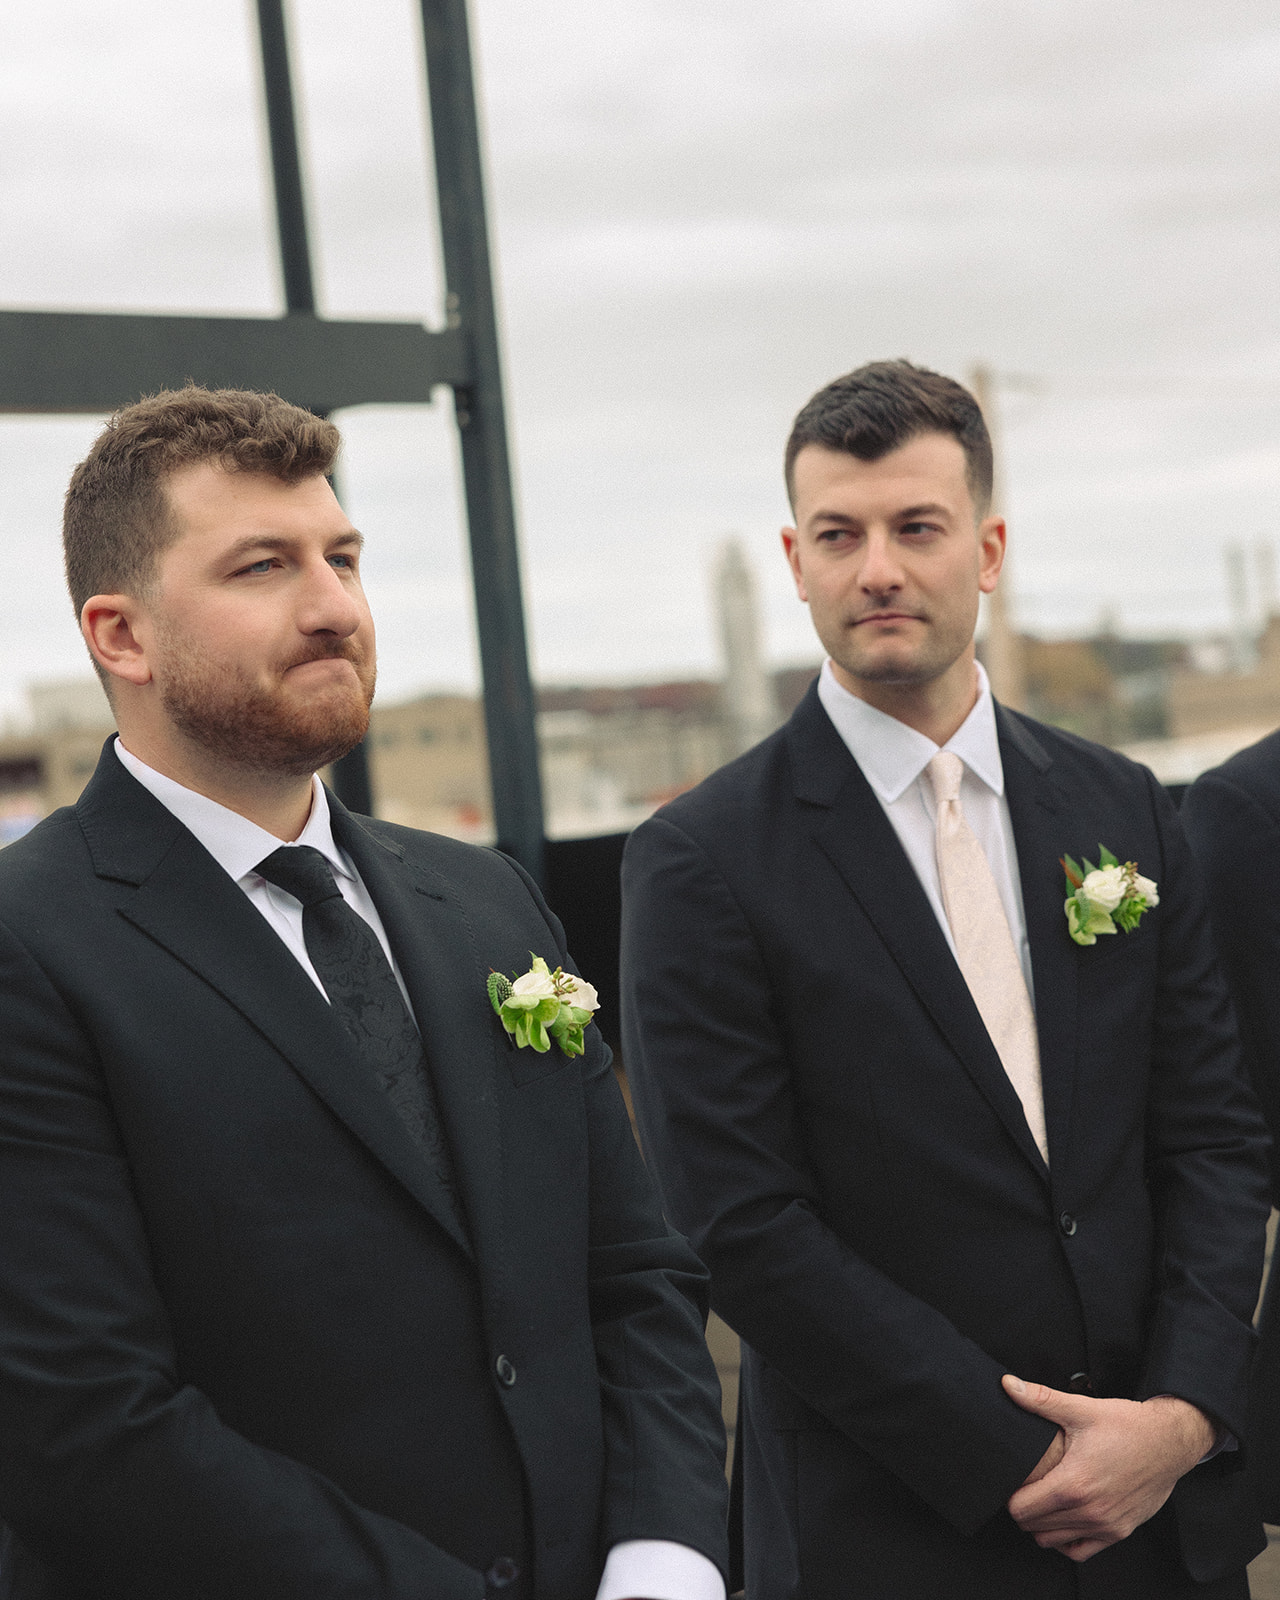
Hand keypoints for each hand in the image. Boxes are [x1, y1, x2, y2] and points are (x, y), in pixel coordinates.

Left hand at [1002, 1375, 1214, 1561]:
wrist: (1169, 1442)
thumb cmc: (1128, 1426)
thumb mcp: (1081, 1408)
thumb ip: (1040, 1399)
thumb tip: (1009, 1386)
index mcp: (1074, 1484)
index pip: (1022, 1509)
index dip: (1010, 1496)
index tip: (1012, 1482)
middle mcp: (1089, 1511)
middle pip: (1033, 1526)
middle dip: (1022, 1508)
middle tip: (1024, 1488)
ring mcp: (1105, 1525)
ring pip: (1053, 1541)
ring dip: (1041, 1525)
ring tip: (1041, 1501)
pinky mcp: (1119, 1532)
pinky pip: (1080, 1551)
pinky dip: (1065, 1541)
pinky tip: (1062, 1520)